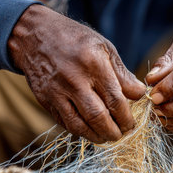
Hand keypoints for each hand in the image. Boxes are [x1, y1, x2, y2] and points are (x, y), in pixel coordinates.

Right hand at [8, 5, 145, 142]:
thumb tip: (139, 94)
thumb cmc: (74, 39)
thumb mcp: (104, 47)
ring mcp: (56, 92)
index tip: (132, 124)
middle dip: (113, 132)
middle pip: (97, 117)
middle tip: (121, 134)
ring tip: (107, 137)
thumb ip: (122, 73)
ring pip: (79, 125)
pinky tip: (90, 130)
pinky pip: (64, 123)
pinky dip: (79, 131)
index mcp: (93, 64)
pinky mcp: (44, 100)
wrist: (33, 35)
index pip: (115, 100)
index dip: (126, 117)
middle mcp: (73, 79)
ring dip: (96, 136)